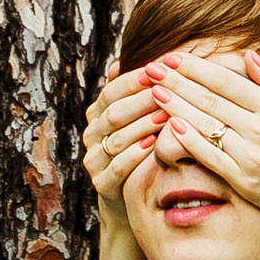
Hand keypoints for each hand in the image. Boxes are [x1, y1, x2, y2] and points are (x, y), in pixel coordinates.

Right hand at [82, 60, 163, 229]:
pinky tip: (155, 145)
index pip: (112, 91)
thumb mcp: (137, 120)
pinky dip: (136, 155)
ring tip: (167, 116)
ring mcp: (94, 160)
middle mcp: (91, 135)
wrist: (134, 198)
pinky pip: (117, 167)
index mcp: (98, 115)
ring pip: (116, 138)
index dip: (134, 80)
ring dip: (142, 125)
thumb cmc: (143, 150)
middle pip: (114, 113)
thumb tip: (118, 61)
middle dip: (142, 100)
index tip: (159, 69)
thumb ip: (133, 94)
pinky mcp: (101, 184)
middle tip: (167, 90)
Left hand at [147, 49, 259, 229]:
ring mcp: (253, 157)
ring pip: (206, 126)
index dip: (196, 68)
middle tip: (151, 68)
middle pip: (210, 100)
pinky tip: (170, 127)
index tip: (173, 57)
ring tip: (155, 92)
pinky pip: (211, 158)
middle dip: (177, 81)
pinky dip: (189, 141)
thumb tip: (248, 56)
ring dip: (176, 107)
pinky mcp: (246, 182)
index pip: (226, 81)